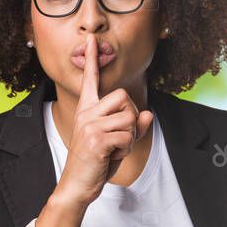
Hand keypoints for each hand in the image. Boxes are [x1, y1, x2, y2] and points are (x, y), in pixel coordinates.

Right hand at [57, 33, 153, 205]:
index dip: (92, 60)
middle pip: (124, 97)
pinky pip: (127, 136)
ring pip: (129, 118)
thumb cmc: (96, 163)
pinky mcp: (96, 139)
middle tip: (120, 136)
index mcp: (87, 110)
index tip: (93, 40)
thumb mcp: (117, 142)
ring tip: (115, 147)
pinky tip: (111, 155)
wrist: (78, 185)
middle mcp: (86, 113)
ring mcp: (90, 125)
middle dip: (131, 118)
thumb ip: (133, 127)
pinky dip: (126, 148)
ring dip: (130, 137)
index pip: (90, 79)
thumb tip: (148, 114)